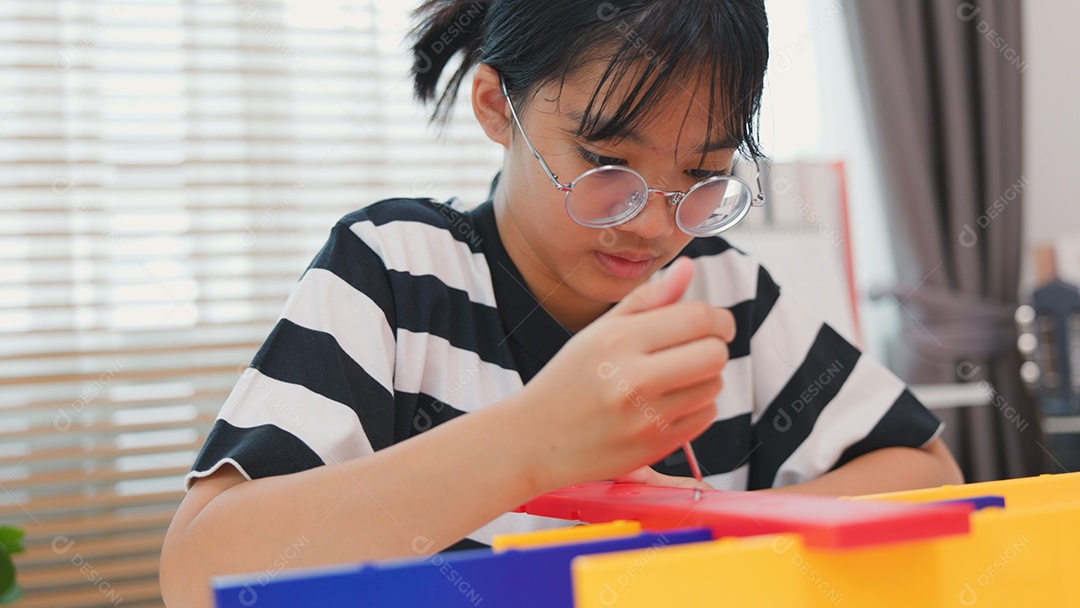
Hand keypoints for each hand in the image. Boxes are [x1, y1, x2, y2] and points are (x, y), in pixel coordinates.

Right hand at [515, 257, 735, 491]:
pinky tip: (669, 403)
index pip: (697, 319)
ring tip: (675, 377)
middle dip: (714, 347)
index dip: (719, 318)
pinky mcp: (654, 446)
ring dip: (705, 378)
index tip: (717, 323)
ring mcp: (645, 418)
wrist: (534, 439)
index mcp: (618, 340)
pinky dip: (697, 407)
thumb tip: (688, 267)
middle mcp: (632, 379)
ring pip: (714, 386)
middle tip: (697, 348)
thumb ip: (648, 298)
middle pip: (715, 354)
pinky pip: (705, 417)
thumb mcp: (599, 331)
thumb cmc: (568, 379)